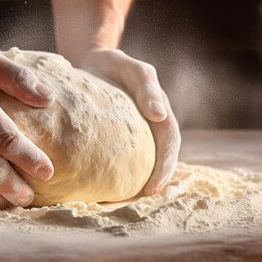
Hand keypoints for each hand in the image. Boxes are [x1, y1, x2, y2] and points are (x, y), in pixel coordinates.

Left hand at [78, 48, 180, 193]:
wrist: (92, 59)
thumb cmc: (115, 63)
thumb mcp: (134, 70)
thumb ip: (148, 89)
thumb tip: (160, 114)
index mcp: (159, 113)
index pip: (169, 144)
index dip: (165, 167)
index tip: (153, 187)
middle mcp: (149, 126)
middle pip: (158, 158)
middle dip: (153, 181)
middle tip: (138, 202)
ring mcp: (133, 132)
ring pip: (140, 161)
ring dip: (136, 182)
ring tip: (120, 202)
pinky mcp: (113, 135)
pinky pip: (118, 157)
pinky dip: (115, 173)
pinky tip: (101, 187)